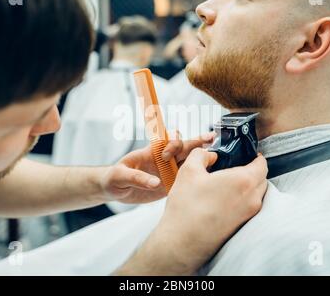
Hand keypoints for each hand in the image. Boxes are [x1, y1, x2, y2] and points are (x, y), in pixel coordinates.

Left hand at [100, 131, 215, 203]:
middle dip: (197, 141)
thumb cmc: (113, 178)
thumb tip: (156, 182)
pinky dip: (198, 177)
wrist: (112, 191)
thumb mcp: (119, 176)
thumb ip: (136, 177)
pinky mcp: (170, 185)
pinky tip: (209, 177)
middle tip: (209, 138)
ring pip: (189, 162)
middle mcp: (163, 159)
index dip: (172, 142)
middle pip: (184, 147)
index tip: (166, 155)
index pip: (166, 140)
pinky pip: (187, 180)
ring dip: (202, 157)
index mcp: (151, 152)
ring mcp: (168, 172)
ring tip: (216, 156)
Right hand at [115, 149, 267, 274]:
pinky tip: (220, 199)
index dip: (255, 156)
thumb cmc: (187, 207)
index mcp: (244, 180)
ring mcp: (248, 214)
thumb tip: (209, 154)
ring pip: (255, 194)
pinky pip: (248, 207)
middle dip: (251, 171)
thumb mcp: (188, 171)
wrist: (183, 242)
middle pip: (260, 179)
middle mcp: (252, 198)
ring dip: (246, 186)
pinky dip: (240, 200)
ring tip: (224, 183)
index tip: (246, 154)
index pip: (262, 164)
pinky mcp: (241, 226)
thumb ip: (200, 155)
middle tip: (233, 166)